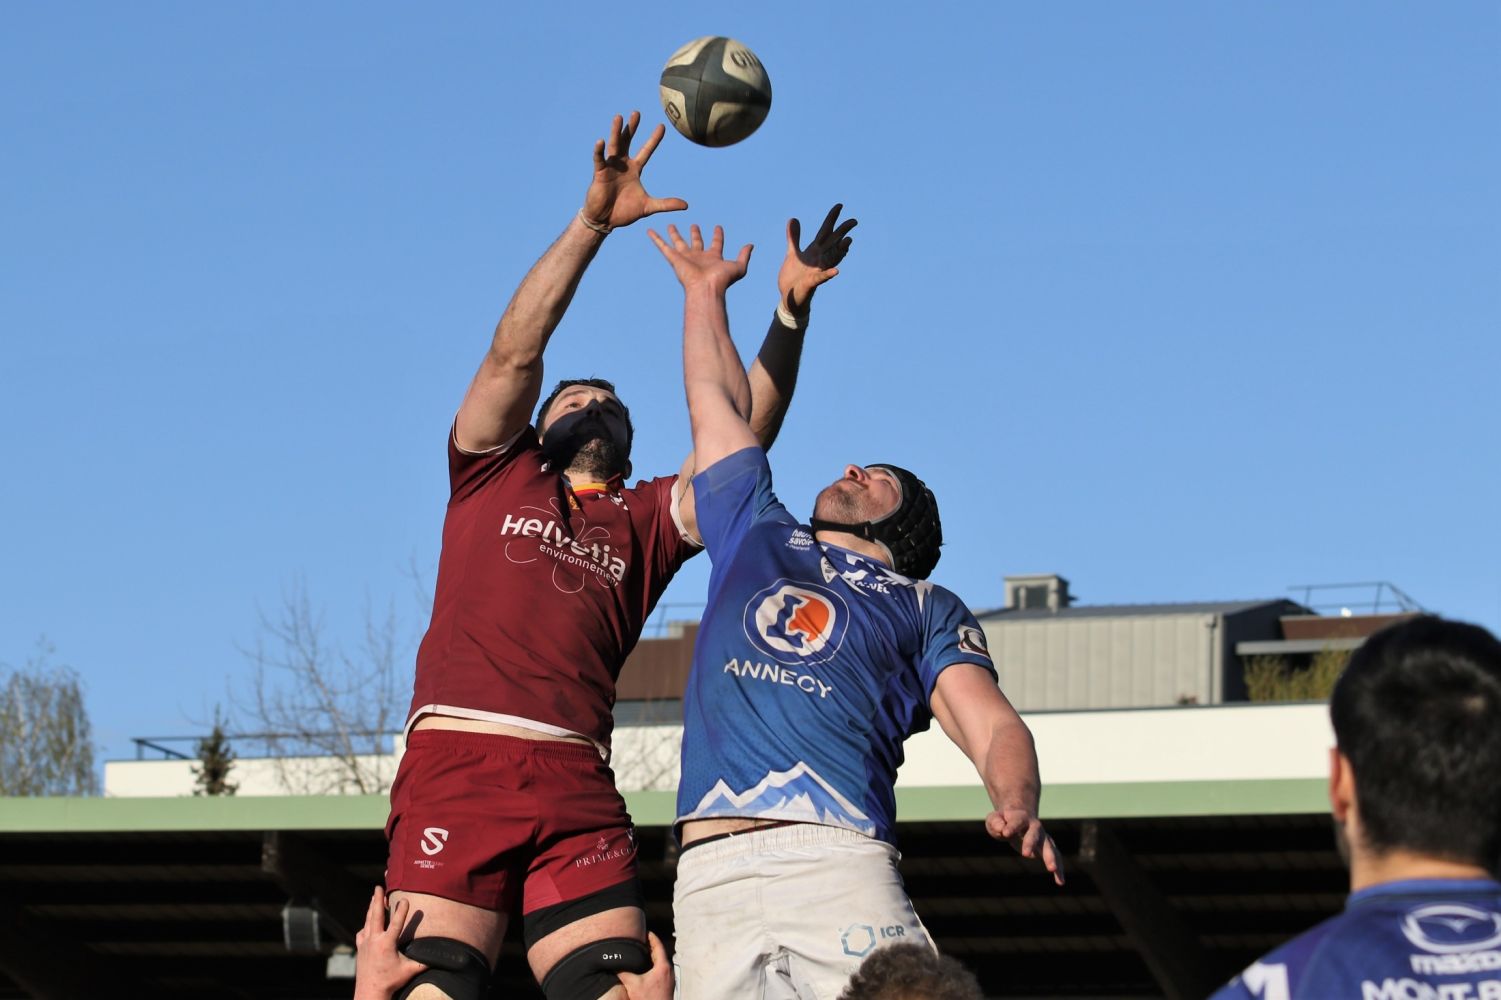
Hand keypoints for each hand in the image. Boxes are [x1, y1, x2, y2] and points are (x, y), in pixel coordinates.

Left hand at [354, 887, 427, 999]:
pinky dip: (365, 925)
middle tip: (378, 887)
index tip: (405, 899)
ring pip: (368, 921)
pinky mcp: (360, 948)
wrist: (369, 992)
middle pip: (375, 915)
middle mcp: (374, 940)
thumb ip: (423, 963)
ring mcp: (365, 943)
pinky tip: (367, 924)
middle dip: (377, 900)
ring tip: (373, 897)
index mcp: (387, 943)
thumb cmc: (390, 981)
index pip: (396, 922)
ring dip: (371, 908)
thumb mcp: (409, 971)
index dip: (401, 910)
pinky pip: (362, 932)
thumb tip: (439, 958)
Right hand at [581, 111, 687, 230]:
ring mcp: (610, 167)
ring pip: (614, 146)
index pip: (646, 151)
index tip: (662, 126)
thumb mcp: (648, 207)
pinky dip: (599, 151)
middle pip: (628, 141)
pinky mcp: (599, 174)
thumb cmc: (624, 212)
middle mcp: (623, 164)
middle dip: (632, 128)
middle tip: (636, 113)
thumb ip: (666, 204)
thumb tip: (686, 205)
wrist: (606, 221)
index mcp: (635, 169)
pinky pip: (599, 160)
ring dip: (616, 132)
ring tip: (618, 117)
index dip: (654, 139)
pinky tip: (600, 141)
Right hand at [617, 931, 672, 999]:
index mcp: (663, 966)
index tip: (645, 931)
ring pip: (661, 961)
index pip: (658, 945)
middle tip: (641, 939)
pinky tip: (645, 968)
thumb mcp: (633, 985)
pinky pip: (661, 969)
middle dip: (650, 945)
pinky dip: (654, 964)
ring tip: (642, 951)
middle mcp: (669, 970)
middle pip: (660, 952)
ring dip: (652, 955)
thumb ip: (623, 972)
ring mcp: (669, 977)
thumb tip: (615, 964)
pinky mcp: (667, 984)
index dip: (651, 937)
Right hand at [648, 223, 752, 293]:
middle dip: (696, 234)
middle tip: (694, 225)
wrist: (707, 288)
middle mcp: (699, 257)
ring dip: (675, 234)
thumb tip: (751, 245)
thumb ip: (744, 255)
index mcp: (713, 258)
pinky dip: (655, 239)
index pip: (716, 244)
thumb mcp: (739, 267)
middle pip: (696, 242)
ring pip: (679, 242)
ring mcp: (685, 258)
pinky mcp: (674, 258)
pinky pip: (662, 246)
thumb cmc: (722, 280)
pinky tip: (650, 230)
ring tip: (671, 225)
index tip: (718, 227)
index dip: (718, 235)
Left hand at [778, 203, 856, 313]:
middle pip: (834, 242)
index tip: (839, 205)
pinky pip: (822, 277)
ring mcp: (818, 270)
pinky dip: (829, 274)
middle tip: (854, 221)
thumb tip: (793, 219)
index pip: (825, 231)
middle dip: (843, 231)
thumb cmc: (793, 277)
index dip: (832, 218)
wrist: (789, 296)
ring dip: (841, 250)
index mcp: (815, 250)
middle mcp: (820, 258)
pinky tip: (836, 271)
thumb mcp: (793, 253)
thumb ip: (794, 237)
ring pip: (832, 258)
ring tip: (849, 241)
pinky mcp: (812, 282)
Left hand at [986, 809, 1064, 886]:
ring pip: (1049, 846)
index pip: (1016, 822)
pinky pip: (1056, 858)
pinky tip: (1060, 882)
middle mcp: (1035, 827)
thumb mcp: (994, 819)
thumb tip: (1001, 829)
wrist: (1020, 819)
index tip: (1005, 833)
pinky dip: (1059, 869)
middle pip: (1035, 834)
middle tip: (1025, 854)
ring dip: (1051, 857)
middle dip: (1030, 843)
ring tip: (1052, 869)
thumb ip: (996, 822)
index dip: (1011, 827)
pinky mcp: (1046, 848)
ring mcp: (1043, 837)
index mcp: (1021, 817)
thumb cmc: (1004, 821)